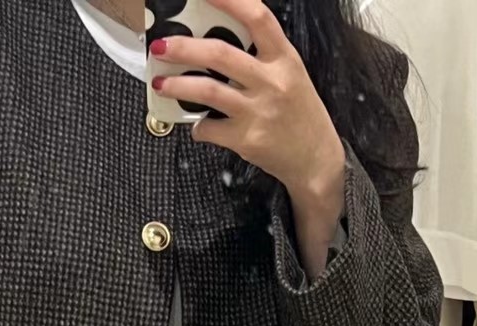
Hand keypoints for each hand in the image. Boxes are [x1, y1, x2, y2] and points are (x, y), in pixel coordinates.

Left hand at [151, 0, 345, 216]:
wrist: (315, 159)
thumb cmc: (299, 113)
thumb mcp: (289, 73)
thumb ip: (261, 55)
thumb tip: (217, 40)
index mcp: (284, 58)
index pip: (257, 17)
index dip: (229, 0)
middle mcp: (271, 81)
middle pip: (220, 54)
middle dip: (183, 47)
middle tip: (160, 46)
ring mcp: (258, 112)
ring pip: (208, 90)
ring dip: (178, 85)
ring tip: (161, 83)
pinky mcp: (247, 140)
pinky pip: (210, 128)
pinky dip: (197, 127)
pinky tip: (197, 125)